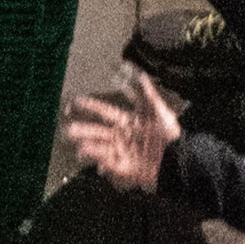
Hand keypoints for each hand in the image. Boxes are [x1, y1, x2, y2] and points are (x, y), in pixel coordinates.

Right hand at [63, 66, 182, 193]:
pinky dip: (102, 164)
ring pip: (98, 148)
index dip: (89, 106)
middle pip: (96, 131)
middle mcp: (120, 136)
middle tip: (67, 130)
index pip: (104, 112)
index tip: (75, 102)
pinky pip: (108, 165)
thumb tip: (140, 75)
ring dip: (87, 147)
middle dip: (81, 130)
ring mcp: (120, 152)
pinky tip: (97, 164)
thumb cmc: (170, 136)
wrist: (177, 159)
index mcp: (127, 121)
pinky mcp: (123, 168)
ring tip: (78, 147)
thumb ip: (147, 94)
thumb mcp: (159, 111)